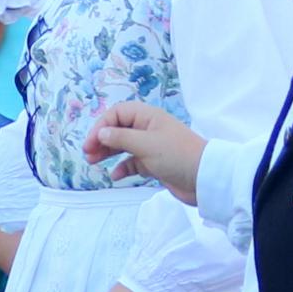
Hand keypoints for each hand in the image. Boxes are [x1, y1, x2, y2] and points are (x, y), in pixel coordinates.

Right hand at [83, 101, 205, 199]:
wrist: (204, 178)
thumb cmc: (176, 155)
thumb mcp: (145, 144)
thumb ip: (120, 138)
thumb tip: (101, 133)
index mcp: (148, 117)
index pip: (118, 113)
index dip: (102, 125)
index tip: (91, 142)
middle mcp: (148, 129)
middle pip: (118, 129)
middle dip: (101, 139)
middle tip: (88, 154)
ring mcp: (151, 147)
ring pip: (123, 146)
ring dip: (108, 152)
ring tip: (94, 162)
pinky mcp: (154, 164)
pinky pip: (132, 162)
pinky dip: (123, 167)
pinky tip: (116, 175)